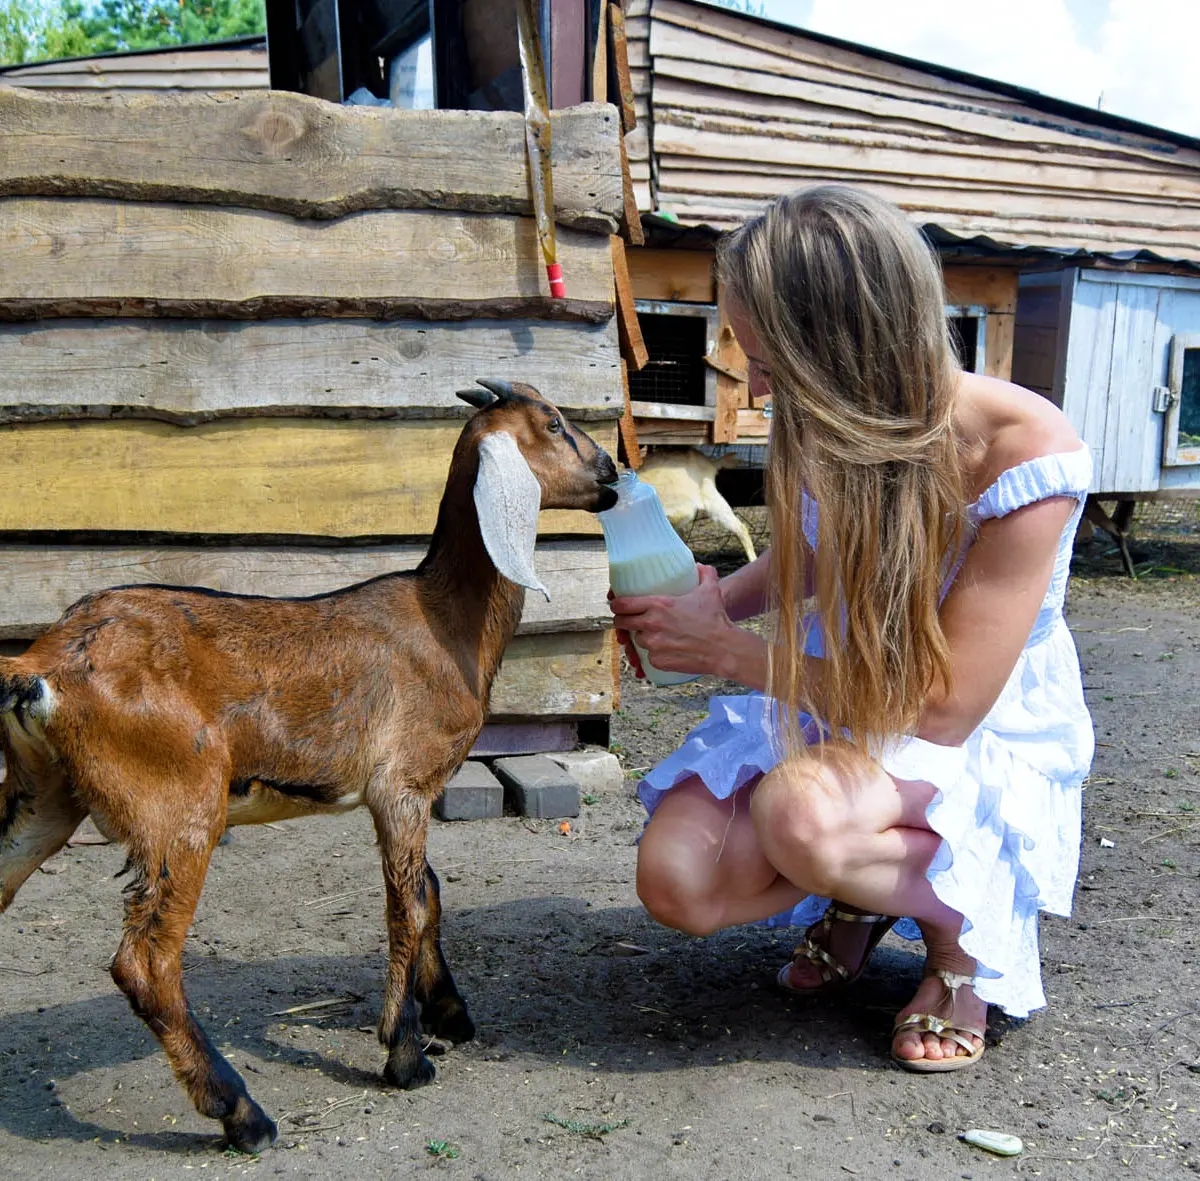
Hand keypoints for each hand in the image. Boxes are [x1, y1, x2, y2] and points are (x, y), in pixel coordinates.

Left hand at [609, 564, 731, 678]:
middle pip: (622, 623)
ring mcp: (653, 645)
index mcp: (658, 605)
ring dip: (641, 638)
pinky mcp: (658, 661)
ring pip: (636, 641)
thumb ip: (704, 574)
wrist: (724, 649)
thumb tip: (699, 566)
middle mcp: (651, 624)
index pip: (622, 604)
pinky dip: (654, 655)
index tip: (617, 605)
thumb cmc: (716, 619)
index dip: (616, 605)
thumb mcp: (710, 591)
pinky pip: (648, 658)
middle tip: (628, 622)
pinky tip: (664, 650)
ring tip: (653, 636)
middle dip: (622, 622)